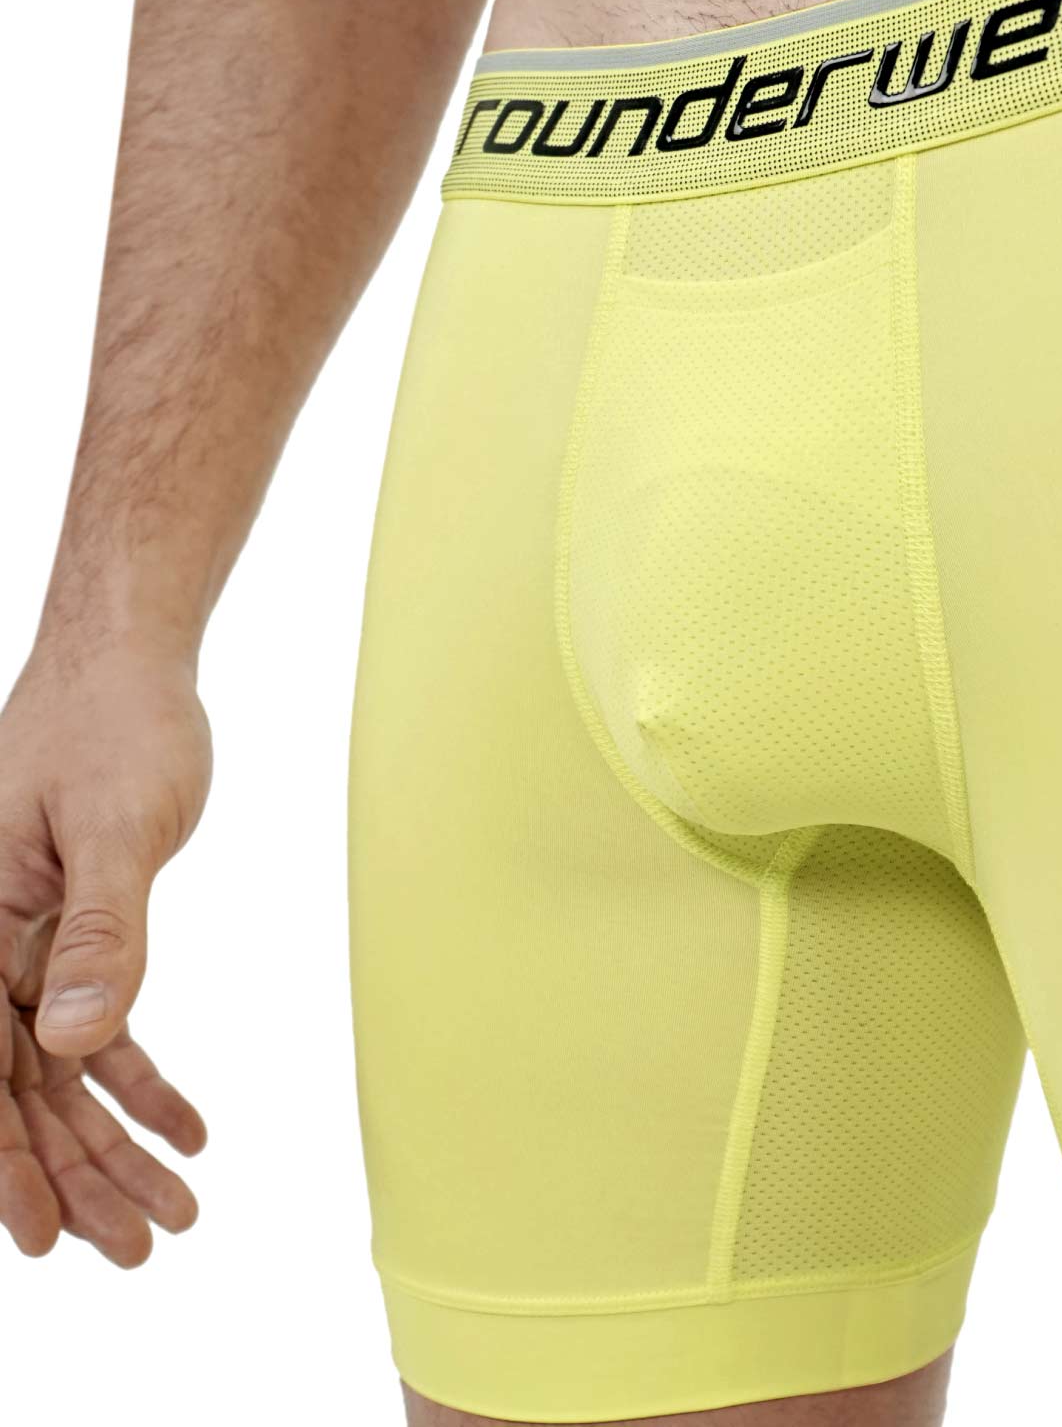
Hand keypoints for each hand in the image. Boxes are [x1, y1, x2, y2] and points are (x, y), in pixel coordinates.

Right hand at [0, 638, 212, 1258]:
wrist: (129, 669)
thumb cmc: (112, 727)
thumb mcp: (111, 827)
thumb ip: (95, 934)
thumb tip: (71, 1043)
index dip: (6, 1162)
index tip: (45, 1239)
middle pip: (20, 1089)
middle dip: (75, 1175)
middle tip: (141, 1246)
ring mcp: (24, 945)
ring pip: (61, 1072)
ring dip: (113, 1143)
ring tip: (174, 1211)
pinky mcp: (73, 934)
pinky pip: (99, 1025)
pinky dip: (141, 1079)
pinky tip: (189, 1125)